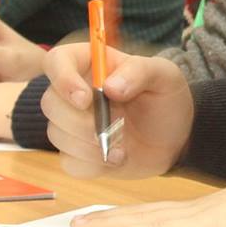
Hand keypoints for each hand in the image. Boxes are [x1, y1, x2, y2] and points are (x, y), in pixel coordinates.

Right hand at [39, 41, 191, 176]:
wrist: (175, 137)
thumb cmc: (166, 98)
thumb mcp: (164, 75)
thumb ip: (139, 72)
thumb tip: (109, 87)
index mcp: (89, 64)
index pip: (56, 62)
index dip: (62, 79)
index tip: (84, 99)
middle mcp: (74, 93)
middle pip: (50, 103)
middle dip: (80, 121)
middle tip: (113, 127)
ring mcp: (72, 124)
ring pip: (56, 134)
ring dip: (90, 145)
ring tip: (122, 146)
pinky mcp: (77, 153)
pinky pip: (69, 162)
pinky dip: (92, 164)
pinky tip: (117, 158)